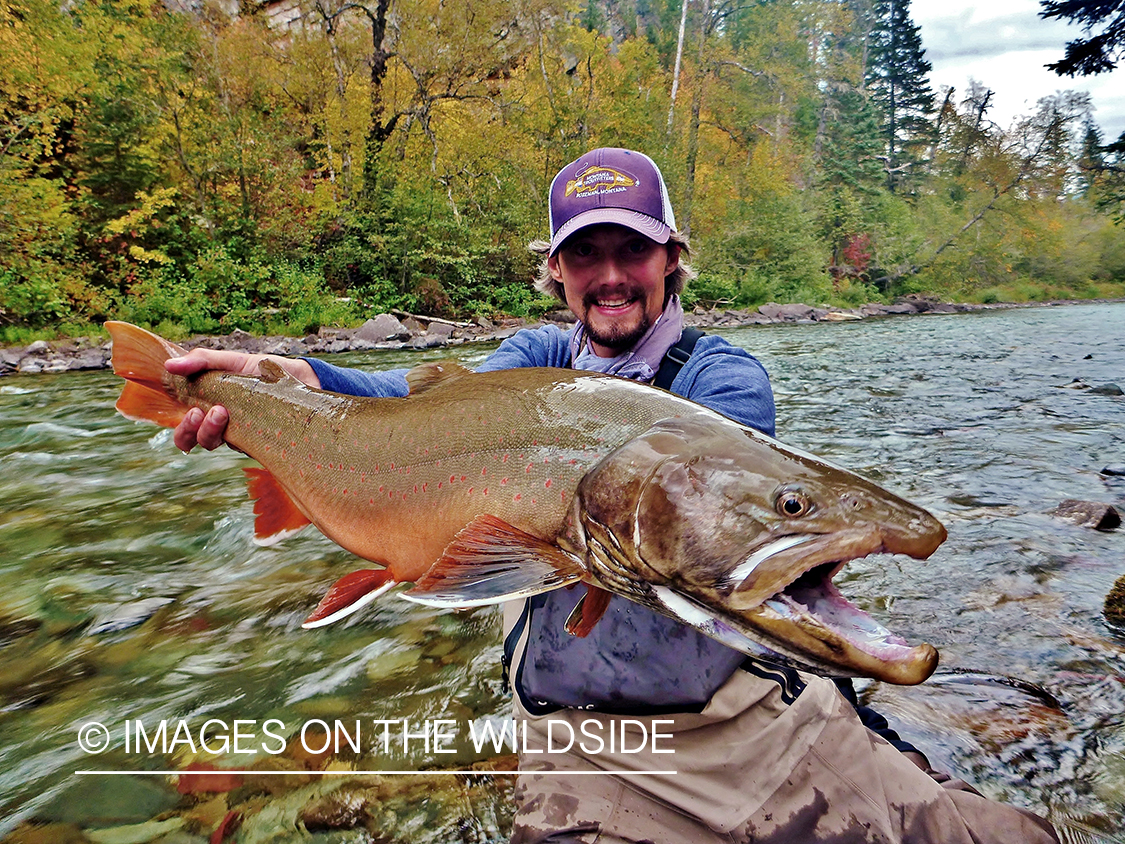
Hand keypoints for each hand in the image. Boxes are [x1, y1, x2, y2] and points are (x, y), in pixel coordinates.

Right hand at [165, 349, 319, 451]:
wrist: (305, 378)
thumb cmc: (265, 372)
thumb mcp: (232, 360)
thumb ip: (202, 361)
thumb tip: (169, 365)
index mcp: (212, 409)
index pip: (188, 428)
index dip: (183, 427)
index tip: (191, 409)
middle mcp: (226, 427)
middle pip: (197, 442)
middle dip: (190, 431)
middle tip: (200, 412)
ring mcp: (245, 436)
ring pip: (219, 445)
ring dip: (212, 431)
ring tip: (222, 412)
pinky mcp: (265, 442)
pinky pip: (248, 447)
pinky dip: (245, 435)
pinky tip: (254, 420)